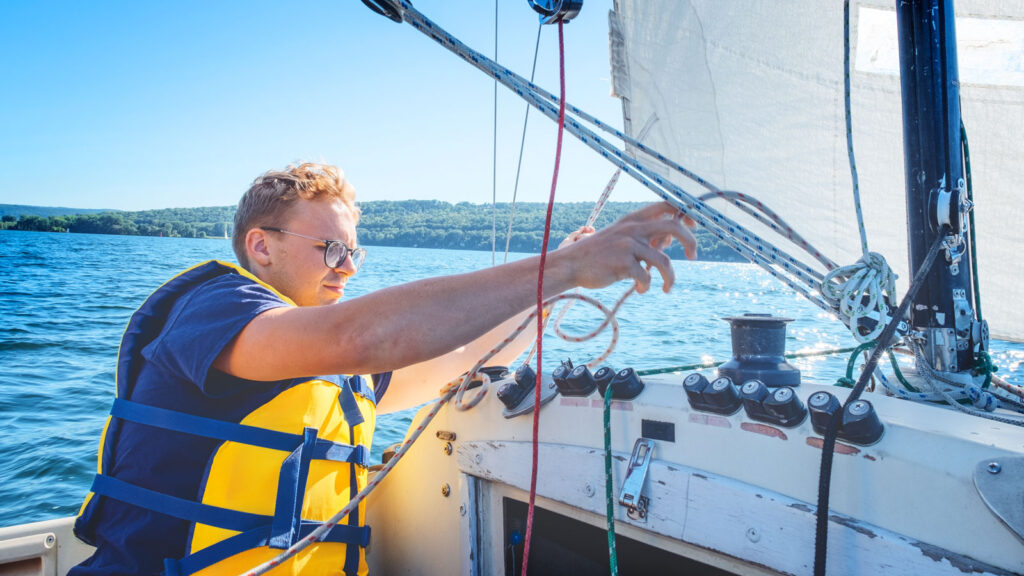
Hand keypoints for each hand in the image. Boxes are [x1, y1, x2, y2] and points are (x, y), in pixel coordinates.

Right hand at [557, 203, 696, 293]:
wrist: (571, 265)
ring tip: (666, 288)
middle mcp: (633, 228)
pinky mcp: (622, 263)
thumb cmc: (597, 253)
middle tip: (693, 256)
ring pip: (664, 261)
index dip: (685, 214)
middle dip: (690, 242)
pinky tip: (640, 290)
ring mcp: (628, 245)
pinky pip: (646, 277)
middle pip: (673, 228)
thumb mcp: (620, 237)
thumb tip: (668, 241)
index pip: (666, 206)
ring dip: (670, 278)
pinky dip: (647, 287)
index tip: (695, 225)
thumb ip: (643, 236)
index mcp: (633, 219)